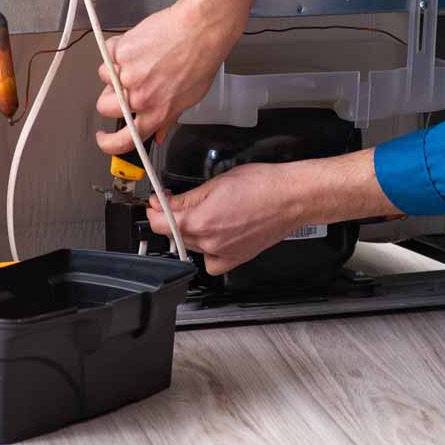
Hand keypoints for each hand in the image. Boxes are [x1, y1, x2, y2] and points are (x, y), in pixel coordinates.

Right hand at [94, 0, 241, 154]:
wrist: (201, 28)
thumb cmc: (201, 59)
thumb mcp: (190, 98)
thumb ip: (168, 118)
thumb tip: (158, 133)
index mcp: (156, 113)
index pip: (123, 140)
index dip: (108, 143)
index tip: (104, 137)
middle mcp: (138, 97)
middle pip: (105, 107)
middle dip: (110, 99)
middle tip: (125, 86)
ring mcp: (127, 74)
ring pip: (104, 78)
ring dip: (115, 70)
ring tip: (137, 60)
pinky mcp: (121, 50)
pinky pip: (108, 53)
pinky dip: (117, 49)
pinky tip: (136, 45)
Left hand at [145, 162, 308, 273]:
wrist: (291, 197)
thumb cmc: (262, 185)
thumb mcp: (216, 182)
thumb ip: (185, 197)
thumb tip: (164, 202)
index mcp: (200, 220)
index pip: (159, 222)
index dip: (154, 209)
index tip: (157, 202)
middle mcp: (209, 241)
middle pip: (174, 235)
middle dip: (171, 218)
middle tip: (178, 202)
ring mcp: (223, 252)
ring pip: (191, 247)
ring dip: (188, 232)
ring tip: (203, 215)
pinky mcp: (237, 258)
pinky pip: (211, 263)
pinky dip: (207, 252)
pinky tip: (212, 239)